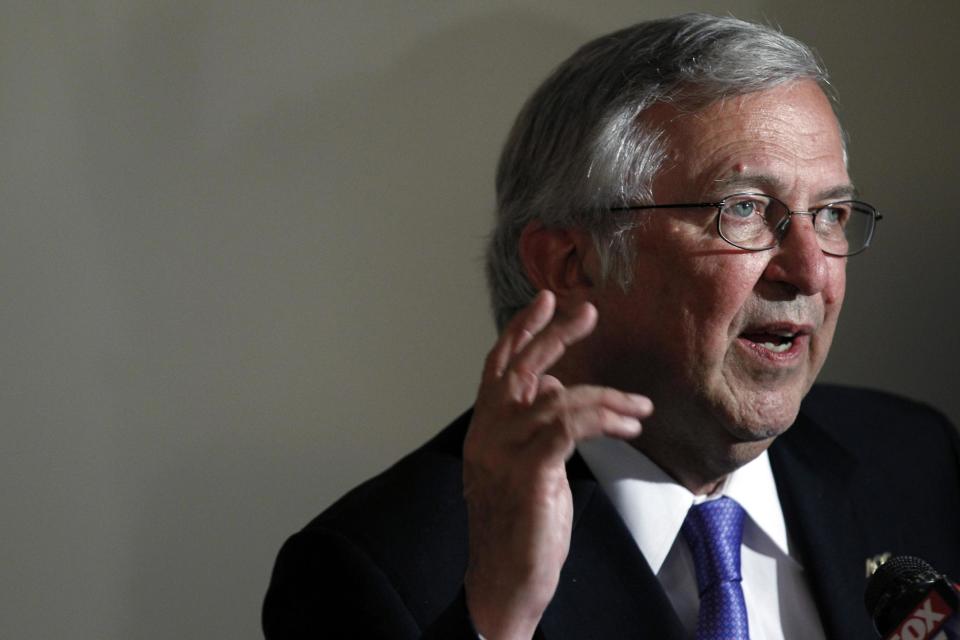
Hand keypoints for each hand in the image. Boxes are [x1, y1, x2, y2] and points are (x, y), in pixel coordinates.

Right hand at [462, 290, 652, 638]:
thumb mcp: (526, 466)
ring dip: (606, 397)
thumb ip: (534, 424)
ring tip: (640, 407)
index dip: (521, 331)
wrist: (504, 582)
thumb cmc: (519, 526)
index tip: (547, 301)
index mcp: (485, 429)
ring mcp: (504, 452)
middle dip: (555, 335)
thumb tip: (553, 385)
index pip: (498, 367)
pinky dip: (602, 418)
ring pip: (556, 398)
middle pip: (520, 368)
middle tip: (588, 312)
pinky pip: (568, 427)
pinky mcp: (528, 473)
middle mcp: (488, 433)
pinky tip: (628, 424)